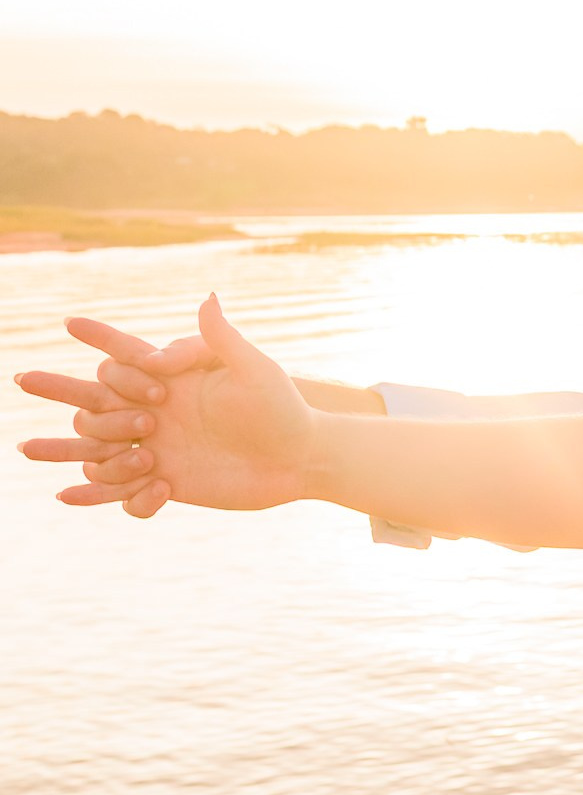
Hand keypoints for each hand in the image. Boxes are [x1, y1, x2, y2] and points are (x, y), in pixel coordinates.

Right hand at [19, 297, 314, 511]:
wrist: (301, 458)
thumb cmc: (283, 408)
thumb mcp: (255, 371)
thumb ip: (223, 339)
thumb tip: (208, 298)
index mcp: (168, 379)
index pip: (121, 356)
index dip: (98, 338)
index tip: (70, 321)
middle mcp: (152, 412)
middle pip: (90, 403)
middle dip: (80, 401)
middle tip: (143, 421)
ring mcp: (155, 449)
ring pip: (94, 451)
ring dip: (95, 456)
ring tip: (97, 455)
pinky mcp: (165, 483)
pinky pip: (121, 494)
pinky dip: (103, 495)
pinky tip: (73, 496)